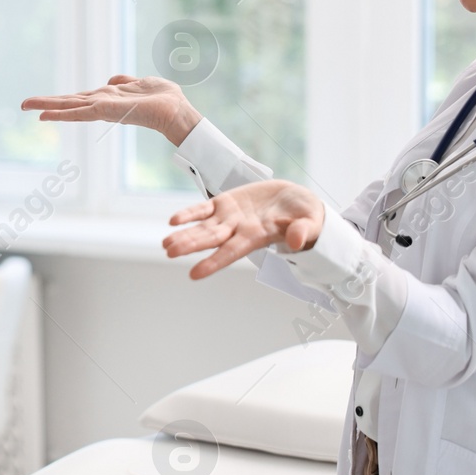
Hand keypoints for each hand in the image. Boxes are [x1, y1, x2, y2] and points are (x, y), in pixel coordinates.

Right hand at [21, 75, 203, 145]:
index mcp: (108, 98)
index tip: (41, 103)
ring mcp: (104, 109)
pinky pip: (82, 112)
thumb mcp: (141, 83)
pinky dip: (64, 114)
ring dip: (49, 107)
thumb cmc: (163, 99)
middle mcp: (102, 104)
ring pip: (71, 107)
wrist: (177, 111)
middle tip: (23, 104)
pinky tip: (48, 115)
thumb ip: (125, 81)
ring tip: (29, 107)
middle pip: (69, 103)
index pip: (78, 99)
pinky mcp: (108, 111)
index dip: (60, 101)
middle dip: (46, 104)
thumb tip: (112, 80)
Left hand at [163, 180, 325, 278]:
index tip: (194, 274)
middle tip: (169, 252)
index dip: (213, 262)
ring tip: (165, 243)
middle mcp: (238, 230)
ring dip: (184, 234)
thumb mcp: (310, 222)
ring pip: (203, 227)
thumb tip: (297, 241)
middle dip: (190, 245)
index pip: (231, 252)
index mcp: (256, 237)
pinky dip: (189, 213)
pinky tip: (173, 221)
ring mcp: (230, 217)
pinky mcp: (226, 202)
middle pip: (210, 239)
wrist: (296, 200)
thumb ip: (303, 231)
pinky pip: (204, 208)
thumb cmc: (305, 216)